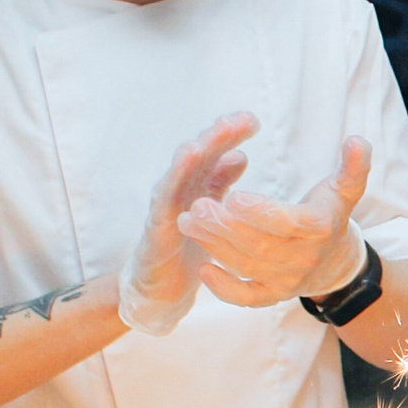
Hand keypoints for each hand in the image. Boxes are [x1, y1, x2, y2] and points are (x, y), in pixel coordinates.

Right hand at [119, 113, 256, 334]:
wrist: (163, 287)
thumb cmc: (189, 247)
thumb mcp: (214, 214)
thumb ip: (221, 184)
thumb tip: (240, 154)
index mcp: (198, 186)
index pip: (216, 154)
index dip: (231, 136)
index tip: (252, 120)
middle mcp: (180, 190)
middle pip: (199, 157)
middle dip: (216, 136)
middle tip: (237, 120)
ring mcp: (166, 206)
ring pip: (178, 175)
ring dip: (191, 157)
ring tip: (203, 142)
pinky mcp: (156, 229)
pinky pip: (164, 205)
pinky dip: (172, 185)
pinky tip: (181, 176)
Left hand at [179, 136, 373, 307]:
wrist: (336, 263)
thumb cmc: (330, 216)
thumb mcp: (345, 190)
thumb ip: (352, 167)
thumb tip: (358, 140)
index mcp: (319, 228)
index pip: (288, 222)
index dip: (261, 212)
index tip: (233, 197)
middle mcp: (304, 257)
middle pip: (260, 244)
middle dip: (226, 227)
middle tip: (198, 207)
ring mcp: (287, 279)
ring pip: (247, 265)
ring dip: (215, 246)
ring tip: (189, 222)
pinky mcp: (273, 295)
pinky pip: (247, 297)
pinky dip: (225, 289)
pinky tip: (204, 269)